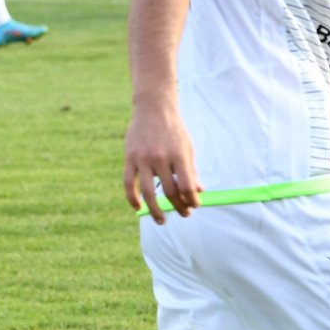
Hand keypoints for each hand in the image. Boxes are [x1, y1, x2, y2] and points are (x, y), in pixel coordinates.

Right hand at [124, 103, 202, 221]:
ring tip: (162, 221)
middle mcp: (162, 158)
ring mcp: (144, 159)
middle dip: (179, 207)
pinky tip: (138, 207)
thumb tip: (199, 191)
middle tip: (184, 214)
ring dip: (156, 210)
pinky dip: (132, 198)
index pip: (187, 186)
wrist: (153, 109)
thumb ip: (192, 170)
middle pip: (170, 192)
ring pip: (149, 192)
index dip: (192, 200)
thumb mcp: (188, 147)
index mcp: (179, 156)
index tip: (194, 206)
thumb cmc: (175, 130)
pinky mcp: (129, 158)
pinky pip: (129, 183)